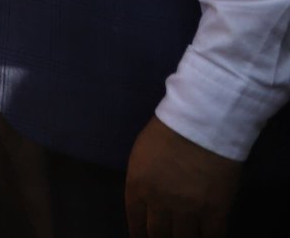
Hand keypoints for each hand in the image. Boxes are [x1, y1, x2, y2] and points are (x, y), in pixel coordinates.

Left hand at [125, 116, 239, 237]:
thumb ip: (142, 179)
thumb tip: (146, 198)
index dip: (138, 234)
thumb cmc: (167, 131)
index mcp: (137, 186)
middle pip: (158, 233)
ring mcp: (188, 209)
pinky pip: (211, 236)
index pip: (135, 220)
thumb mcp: (141, 154)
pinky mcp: (215, 211)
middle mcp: (159, 202)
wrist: (201, 125)